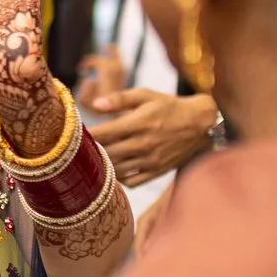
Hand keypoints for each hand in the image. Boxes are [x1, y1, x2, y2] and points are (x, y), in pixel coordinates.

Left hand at [87, 88, 217, 186]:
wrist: (201, 124)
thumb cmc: (169, 106)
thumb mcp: (146, 95)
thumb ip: (119, 99)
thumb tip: (95, 105)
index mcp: (138, 123)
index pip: (104, 133)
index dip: (86, 135)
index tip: (75, 133)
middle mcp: (143, 143)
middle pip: (107, 153)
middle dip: (90, 151)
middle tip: (80, 148)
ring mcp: (150, 160)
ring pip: (116, 169)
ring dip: (102, 166)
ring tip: (93, 160)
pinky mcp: (156, 171)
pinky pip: (131, 181)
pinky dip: (119, 178)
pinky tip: (113, 169)